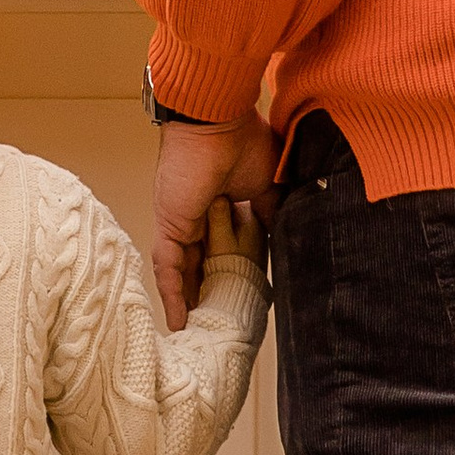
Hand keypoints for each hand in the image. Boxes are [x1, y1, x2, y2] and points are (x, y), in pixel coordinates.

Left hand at [152, 113, 278, 327]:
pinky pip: (168, 268)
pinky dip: (172, 295)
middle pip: (198, 267)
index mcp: (218, 207)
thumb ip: (272, 211)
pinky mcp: (170, 226)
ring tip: (194, 335)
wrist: (218, 119)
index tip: (241, 301)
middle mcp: (195, 218)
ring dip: (187, 303)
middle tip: (213, 327)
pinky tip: (179, 322)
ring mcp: (179, 224)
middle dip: (205, 296)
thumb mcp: (268, 184)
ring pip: (181, 273)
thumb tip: (286, 233)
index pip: (222, 251)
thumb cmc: (243, 140)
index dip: (229, 276)